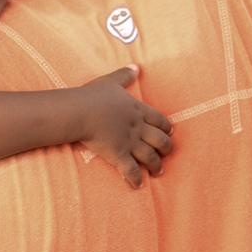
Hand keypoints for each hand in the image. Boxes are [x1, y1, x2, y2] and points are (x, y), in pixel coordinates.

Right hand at [77, 66, 172, 188]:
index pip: (160, 120)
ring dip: (156, 166)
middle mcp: (138, 128)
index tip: (169, 132)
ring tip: (157, 172)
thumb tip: (136, 66)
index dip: (167, 128)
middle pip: (161, 141)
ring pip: (151, 157)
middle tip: (165, 154)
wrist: (81, 111)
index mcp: (138, 110)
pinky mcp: (119, 155)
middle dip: (165, 149)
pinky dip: (136, 179)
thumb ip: (125, 75)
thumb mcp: (111, 81)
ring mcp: (130, 142)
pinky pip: (131, 170)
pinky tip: (137, 185)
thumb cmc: (94, 95)